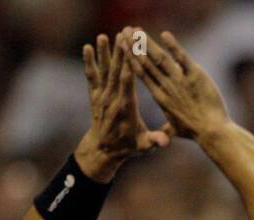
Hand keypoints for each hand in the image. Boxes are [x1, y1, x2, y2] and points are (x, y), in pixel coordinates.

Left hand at [77, 31, 171, 179]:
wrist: (104, 149)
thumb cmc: (129, 146)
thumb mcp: (144, 145)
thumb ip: (155, 141)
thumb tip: (165, 141)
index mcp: (125, 108)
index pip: (126, 82)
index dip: (128, 65)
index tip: (132, 51)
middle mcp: (111, 99)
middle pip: (115, 71)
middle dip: (119, 53)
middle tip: (122, 35)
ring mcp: (101, 96)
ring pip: (103, 71)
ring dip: (103, 53)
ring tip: (103, 36)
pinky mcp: (95, 95)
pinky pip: (91, 76)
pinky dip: (89, 62)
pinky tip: (87, 47)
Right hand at [125, 28, 229, 141]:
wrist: (213, 133)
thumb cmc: (195, 133)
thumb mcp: (177, 131)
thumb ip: (167, 129)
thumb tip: (163, 136)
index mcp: (160, 97)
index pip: (141, 74)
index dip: (131, 60)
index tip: (123, 47)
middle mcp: (166, 87)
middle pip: (146, 63)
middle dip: (134, 47)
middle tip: (124, 31)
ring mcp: (180, 81)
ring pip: (160, 59)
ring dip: (148, 44)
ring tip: (137, 30)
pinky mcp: (195, 77)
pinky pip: (182, 59)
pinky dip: (174, 47)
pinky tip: (165, 35)